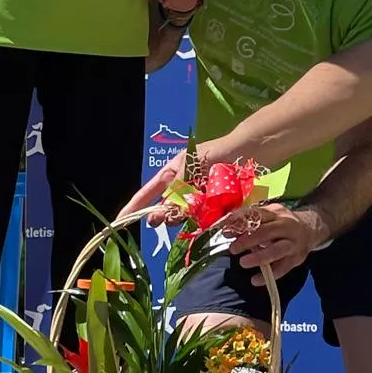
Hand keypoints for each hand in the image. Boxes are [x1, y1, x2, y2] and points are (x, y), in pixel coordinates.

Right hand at [116, 135, 234, 219]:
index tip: (119, 221)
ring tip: (194, 207)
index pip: (147, 192)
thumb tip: (165, 208)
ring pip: (184, 216)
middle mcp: (183, 189)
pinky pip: (204, 220)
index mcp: (173, 174)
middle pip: (165, 208)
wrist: (251, 153)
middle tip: (161, 219)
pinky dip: (205, 219)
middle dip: (163, 214)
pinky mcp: (215, 208)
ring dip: (184, 216)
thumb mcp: (193, 163)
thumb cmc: (219, 151)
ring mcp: (198, 200)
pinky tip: (212, 212)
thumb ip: (179, 185)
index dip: (133, 207)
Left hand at [227, 203, 327, 282]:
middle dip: (247, 241)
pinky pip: (282, 268)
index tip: (226, 231)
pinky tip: (255, 280)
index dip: (240, 223)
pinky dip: (268, 275)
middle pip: (265, 233)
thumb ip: (250, 221)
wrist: (310, 229)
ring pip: (276, 251)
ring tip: (243, 263)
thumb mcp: (269, 215)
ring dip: (259, 257)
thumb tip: (228, 229)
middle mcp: (286, 226)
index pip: (257, 215)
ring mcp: (292, 243)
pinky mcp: (296, 258)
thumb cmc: (281, 222)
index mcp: (276, 213)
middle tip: (233, 248)